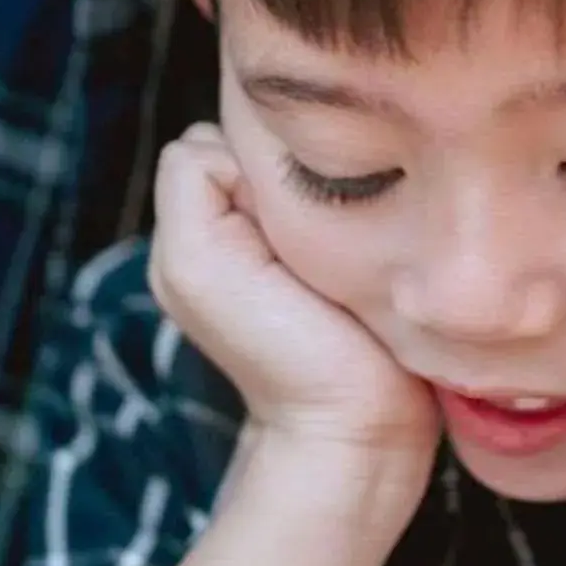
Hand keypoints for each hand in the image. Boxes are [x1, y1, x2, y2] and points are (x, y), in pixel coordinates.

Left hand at [148, 124, 436, 463]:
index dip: (245, 165)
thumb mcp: (195, 263)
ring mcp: (311, 225)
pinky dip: (366, 198)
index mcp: (201, 219)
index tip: (274, 220)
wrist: (361, 428)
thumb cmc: (278, 352)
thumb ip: (193, 181)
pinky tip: (372, 239)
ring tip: (342, 237)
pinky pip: (365, 179)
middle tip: (313, 230)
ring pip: (316, 156)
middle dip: (289, 171)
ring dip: (332, 184)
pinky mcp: (367, 235)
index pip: (213, 137)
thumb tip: (251, 147)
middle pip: (266, 140)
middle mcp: (252, 213)